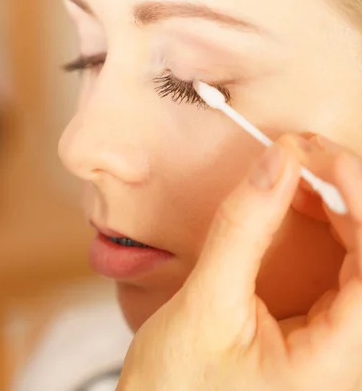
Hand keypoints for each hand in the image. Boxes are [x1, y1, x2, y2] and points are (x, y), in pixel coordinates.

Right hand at [117, 134, 361, 390]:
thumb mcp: (206, 304)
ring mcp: (339, 344)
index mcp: (336, 363)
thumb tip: (276, 162)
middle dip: (348, 192)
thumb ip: (243, 230)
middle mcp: (350, 356)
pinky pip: (344, 268)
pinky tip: (299, 201)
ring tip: (297, 170)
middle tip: (301, 151)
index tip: (317, 153)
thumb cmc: (176, 387)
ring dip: (339, 204)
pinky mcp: (320, 330)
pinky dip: (326, 225)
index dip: (358, 198)